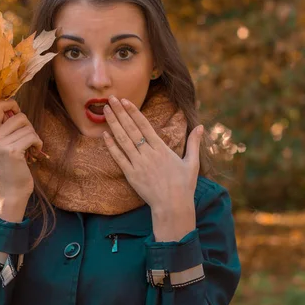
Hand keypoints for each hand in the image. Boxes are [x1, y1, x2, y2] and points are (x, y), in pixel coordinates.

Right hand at [0, 99, 41, 201]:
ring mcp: (2, 144)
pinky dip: (38, 143)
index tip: (18, 115)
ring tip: (30, 148)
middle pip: (19, 115)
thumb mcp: (5, 143)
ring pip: (28, 127)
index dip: (11, 104)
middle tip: (28, 140)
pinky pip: (32, 137)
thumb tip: (15, 107)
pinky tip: (34, 152)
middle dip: (29, 126)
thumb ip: (8, 127)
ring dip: (34, 137)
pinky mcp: (13, 151)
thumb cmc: (13, 164)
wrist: (12, 189)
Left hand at [101, 95, 203, 215]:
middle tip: (111, 98)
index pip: (145, 125)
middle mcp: (148, 154)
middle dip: (120, 112)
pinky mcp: (131, 175)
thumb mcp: (192, 162)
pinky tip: (104, 135)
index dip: (134, 112)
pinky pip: (119, 158)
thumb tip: (201, 126)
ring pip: (123, 140)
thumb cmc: (184, 185)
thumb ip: (193, 143)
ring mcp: (138, 164)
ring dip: (113, 124)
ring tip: (105, 111)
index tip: (125, 101)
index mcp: (162, 149)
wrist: (173, 207)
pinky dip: (111, 146)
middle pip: (131, 129)